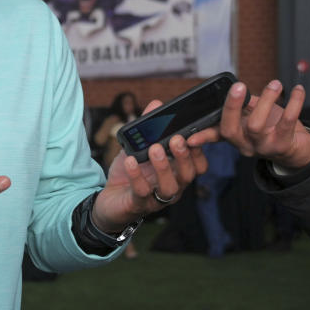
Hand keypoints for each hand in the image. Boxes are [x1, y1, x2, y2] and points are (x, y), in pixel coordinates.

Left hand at [91, 100, 207, 232]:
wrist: (110, 199)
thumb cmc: (130, 173)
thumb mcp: (138, 147)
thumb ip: (149, 127)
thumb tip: (157, 104)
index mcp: (178, 171)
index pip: (199, 164)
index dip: (200, 150)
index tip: (193, 133)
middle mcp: (173, 185)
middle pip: (189, 174)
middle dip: (184, 156)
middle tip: (175, 139)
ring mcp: (158, 198)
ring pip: (170, 187)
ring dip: (163, 166)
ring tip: (154, 149)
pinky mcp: (139, 205)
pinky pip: (142, 192)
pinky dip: (136, 175)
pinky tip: (130, 161)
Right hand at [188, 80, 309, 169]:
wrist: (298, 150)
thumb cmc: (273, 127)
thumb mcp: (253, 116)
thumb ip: (243, 106)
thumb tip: (234, 90)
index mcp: (236, 136)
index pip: (214, 134)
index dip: (201, 136)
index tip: (188, 138)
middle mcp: (245, 145)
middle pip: (231, 129)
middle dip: (232, 106)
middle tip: (238, 85)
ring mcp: (263, 147)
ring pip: (256, 125)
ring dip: (266, 101)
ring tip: (275, 84)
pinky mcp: (283, 146)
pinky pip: (287, 123)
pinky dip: (294, 104)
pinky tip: (297, 91)